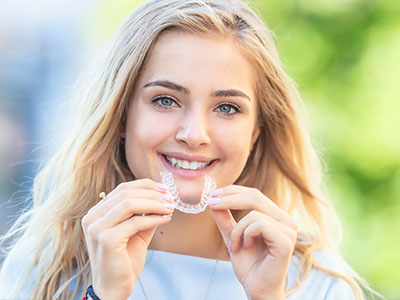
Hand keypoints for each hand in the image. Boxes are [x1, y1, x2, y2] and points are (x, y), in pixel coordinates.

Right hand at [81, 179, 175, 299]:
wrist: (114, 288)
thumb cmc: (124, 260)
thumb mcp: (136, 232)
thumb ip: (145, 214)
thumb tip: (163, 197)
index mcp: (96, 213)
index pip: (122, 189)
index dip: (145, 186)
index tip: (165, 189)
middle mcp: (92, 218)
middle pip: (126, 193)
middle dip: (152, 194)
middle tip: (171, 198)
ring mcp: (97, 228)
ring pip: (129, 204)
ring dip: (154, 203)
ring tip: (170, 207)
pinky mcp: (107, 240)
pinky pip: (135, 222)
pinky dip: (153, 218)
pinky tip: (166, 219)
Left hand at [208, 185, 296, 299]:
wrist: (257, 289)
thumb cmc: (249, 266)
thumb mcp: (232, 236)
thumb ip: (225, 219)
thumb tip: (213, 200)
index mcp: (276, 217)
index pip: (254, 194)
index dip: (232, 191)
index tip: (212, 195)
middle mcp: (286, 221)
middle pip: (255, 196)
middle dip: (229, 198)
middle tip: (211, 203)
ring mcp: (288, 230)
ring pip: (254, 212)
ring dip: (237, 230)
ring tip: (234, 246)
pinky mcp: (286, 241)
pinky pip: (259, 224)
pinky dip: (245, 234)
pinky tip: (245, 247)